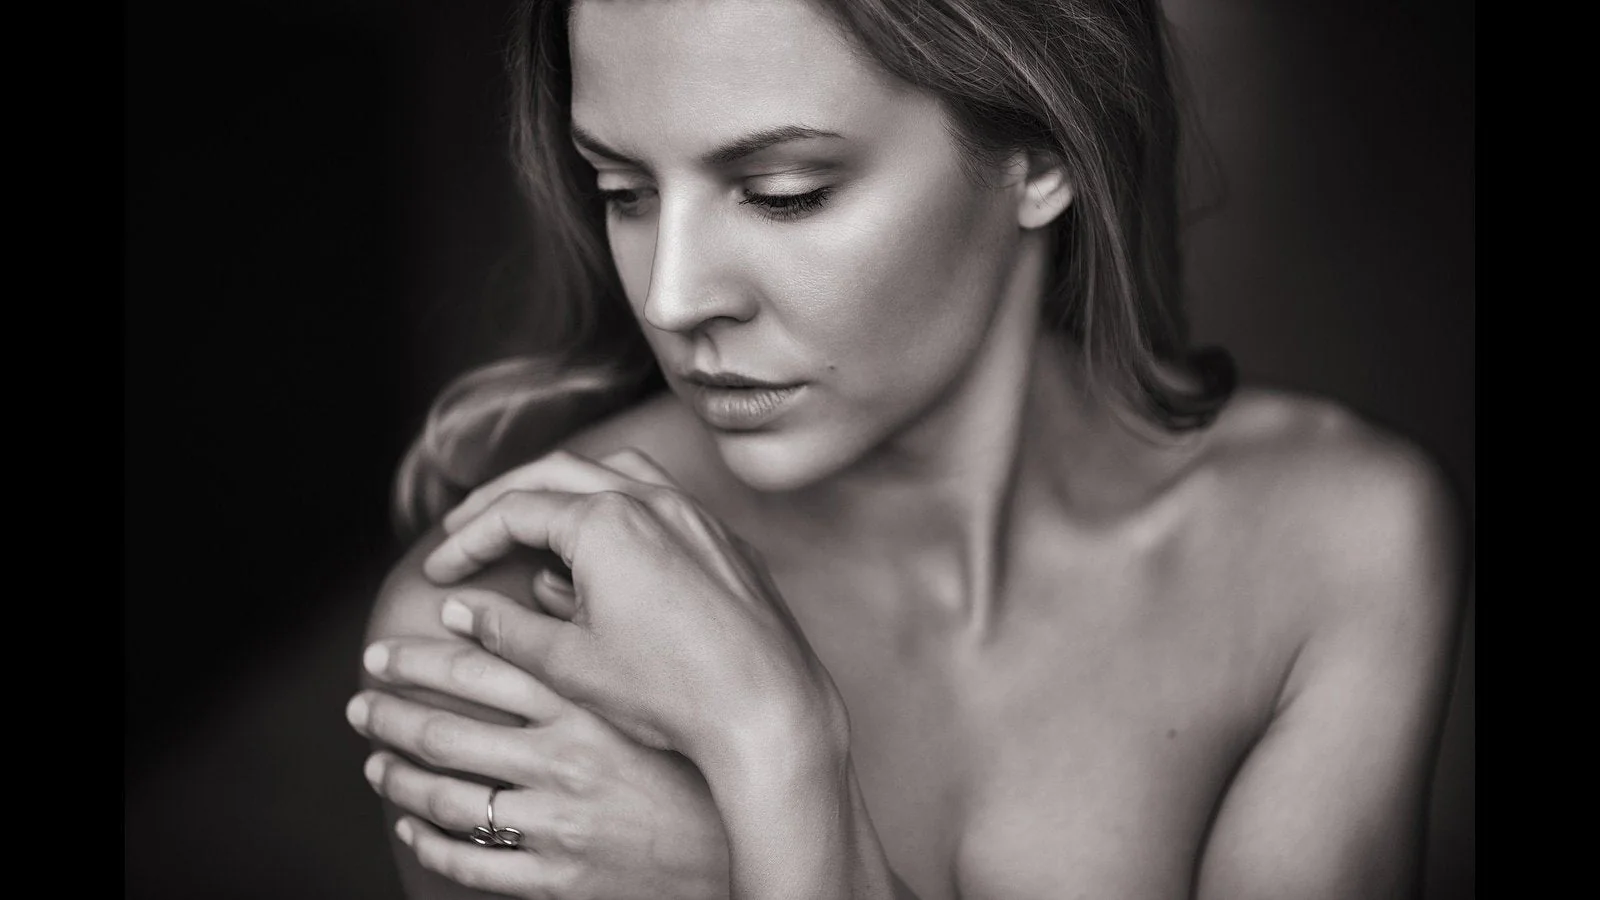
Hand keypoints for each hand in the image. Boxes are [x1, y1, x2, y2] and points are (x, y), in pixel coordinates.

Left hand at [348, 636, 729, 899]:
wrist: (739, 845)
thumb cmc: (699, 758)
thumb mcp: (651, 687)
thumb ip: (591, 634)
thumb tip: (541, 582)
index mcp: (583, 710)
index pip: (477, 673)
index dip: (420, 659)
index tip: (386, 650)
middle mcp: (561, 765)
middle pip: (445, 733)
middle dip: (389, 713)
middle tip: (360, 700)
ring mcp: (554, 825)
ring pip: (446, 798)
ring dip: (397, 777)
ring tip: (374, 762)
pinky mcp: (556, 877)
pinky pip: (473, 861)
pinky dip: (430, 842)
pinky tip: (412, 826)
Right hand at [424, 449, 847, 770]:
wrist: (767, 711)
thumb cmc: (671, 693)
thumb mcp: (569, 664)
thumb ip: (507, 628)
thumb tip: (461, 608)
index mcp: (606, 522)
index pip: (515, 512)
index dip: (468, 540)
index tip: (440, 572)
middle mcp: (654, 502)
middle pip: (558, 474)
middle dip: (504, 500)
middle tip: (465, 529)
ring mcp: (697, 516)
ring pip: (617, 472)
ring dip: (566, 488)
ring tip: (533, 519)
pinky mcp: (727, 542)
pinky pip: (663, 502)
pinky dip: (619, 508)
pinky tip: (606, 550)